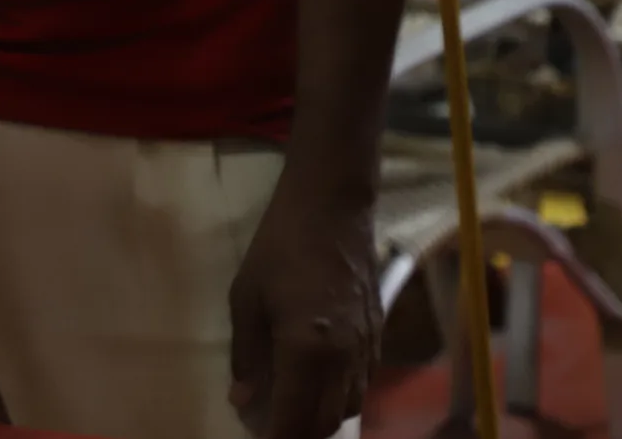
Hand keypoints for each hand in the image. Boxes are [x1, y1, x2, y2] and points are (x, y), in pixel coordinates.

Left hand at [228, 172, 380, 438]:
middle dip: (298, 434)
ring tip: (291, 409)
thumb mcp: (246, 296)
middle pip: (327, 422)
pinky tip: (316, 383)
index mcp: (307, 351)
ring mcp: (368, 348)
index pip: (295, 420)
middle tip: (270, 428)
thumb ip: (246, 354)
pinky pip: (361, 383)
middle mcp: (344, 359)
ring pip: (349, 406)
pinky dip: (339, 395)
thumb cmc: (280, 245)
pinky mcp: (378, 335)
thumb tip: (242, 401)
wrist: (333, 206)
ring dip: (321, 417)